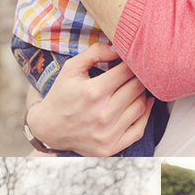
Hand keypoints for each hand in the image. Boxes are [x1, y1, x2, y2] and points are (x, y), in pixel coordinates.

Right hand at [29, 42, 151, 155]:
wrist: (48, 128)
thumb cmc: (61, 95)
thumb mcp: (71, 68)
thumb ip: (95, 53)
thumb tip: (118, 47)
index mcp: (93, 92)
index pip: (126, 71)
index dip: (131, 63)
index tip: (130, 61)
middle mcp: (102, 114)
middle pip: (136, 88)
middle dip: (138, 76)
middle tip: (136, 72)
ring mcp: (107, 133)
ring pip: (140, 106)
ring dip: (142, 93)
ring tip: (136, 86)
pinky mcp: (110, 147)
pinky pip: (138, 130)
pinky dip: (146, 115)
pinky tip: (144, 104)